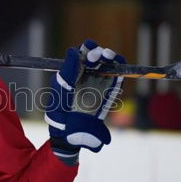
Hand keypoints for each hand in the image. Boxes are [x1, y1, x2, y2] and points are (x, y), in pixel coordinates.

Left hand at [45, 39, 124, 163]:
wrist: (71, 133)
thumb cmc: (61, 112)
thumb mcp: (62, 89)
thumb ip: (68, 70)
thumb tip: (73, 51)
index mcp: (72, 73)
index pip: (81, 54)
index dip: (87, 48)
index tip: (89, 48)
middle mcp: (86, 75)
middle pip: (95, 57)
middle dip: (98, 52)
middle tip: (96, 56)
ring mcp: (98, 82)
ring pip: (107, 64)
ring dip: (109, 57)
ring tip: (108, 57)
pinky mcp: (108, 91)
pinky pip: (116, 76)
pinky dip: (119, 68)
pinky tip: (118, 64)